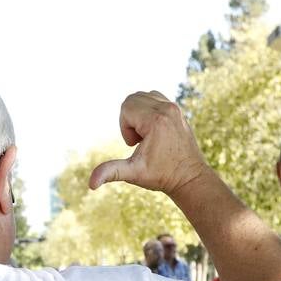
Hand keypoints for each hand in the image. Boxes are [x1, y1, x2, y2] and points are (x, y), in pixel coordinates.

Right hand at [88, 91, 210, 196]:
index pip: (126, 107)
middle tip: (140, 140)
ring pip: (143, 96)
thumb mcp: (133, 173)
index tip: (136, 145)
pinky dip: (148, 111)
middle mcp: (167, 109)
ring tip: (147, 135)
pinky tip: (153, 132)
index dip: (124, 127)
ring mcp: (174, 107)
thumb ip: (111, 172)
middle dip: (130, 120)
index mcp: (156, 120)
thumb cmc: (161, 175)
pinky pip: (155, 98)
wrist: (189, 177)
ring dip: (139, 114)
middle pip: (133, 99)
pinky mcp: (178, 110)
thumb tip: (90, 184)